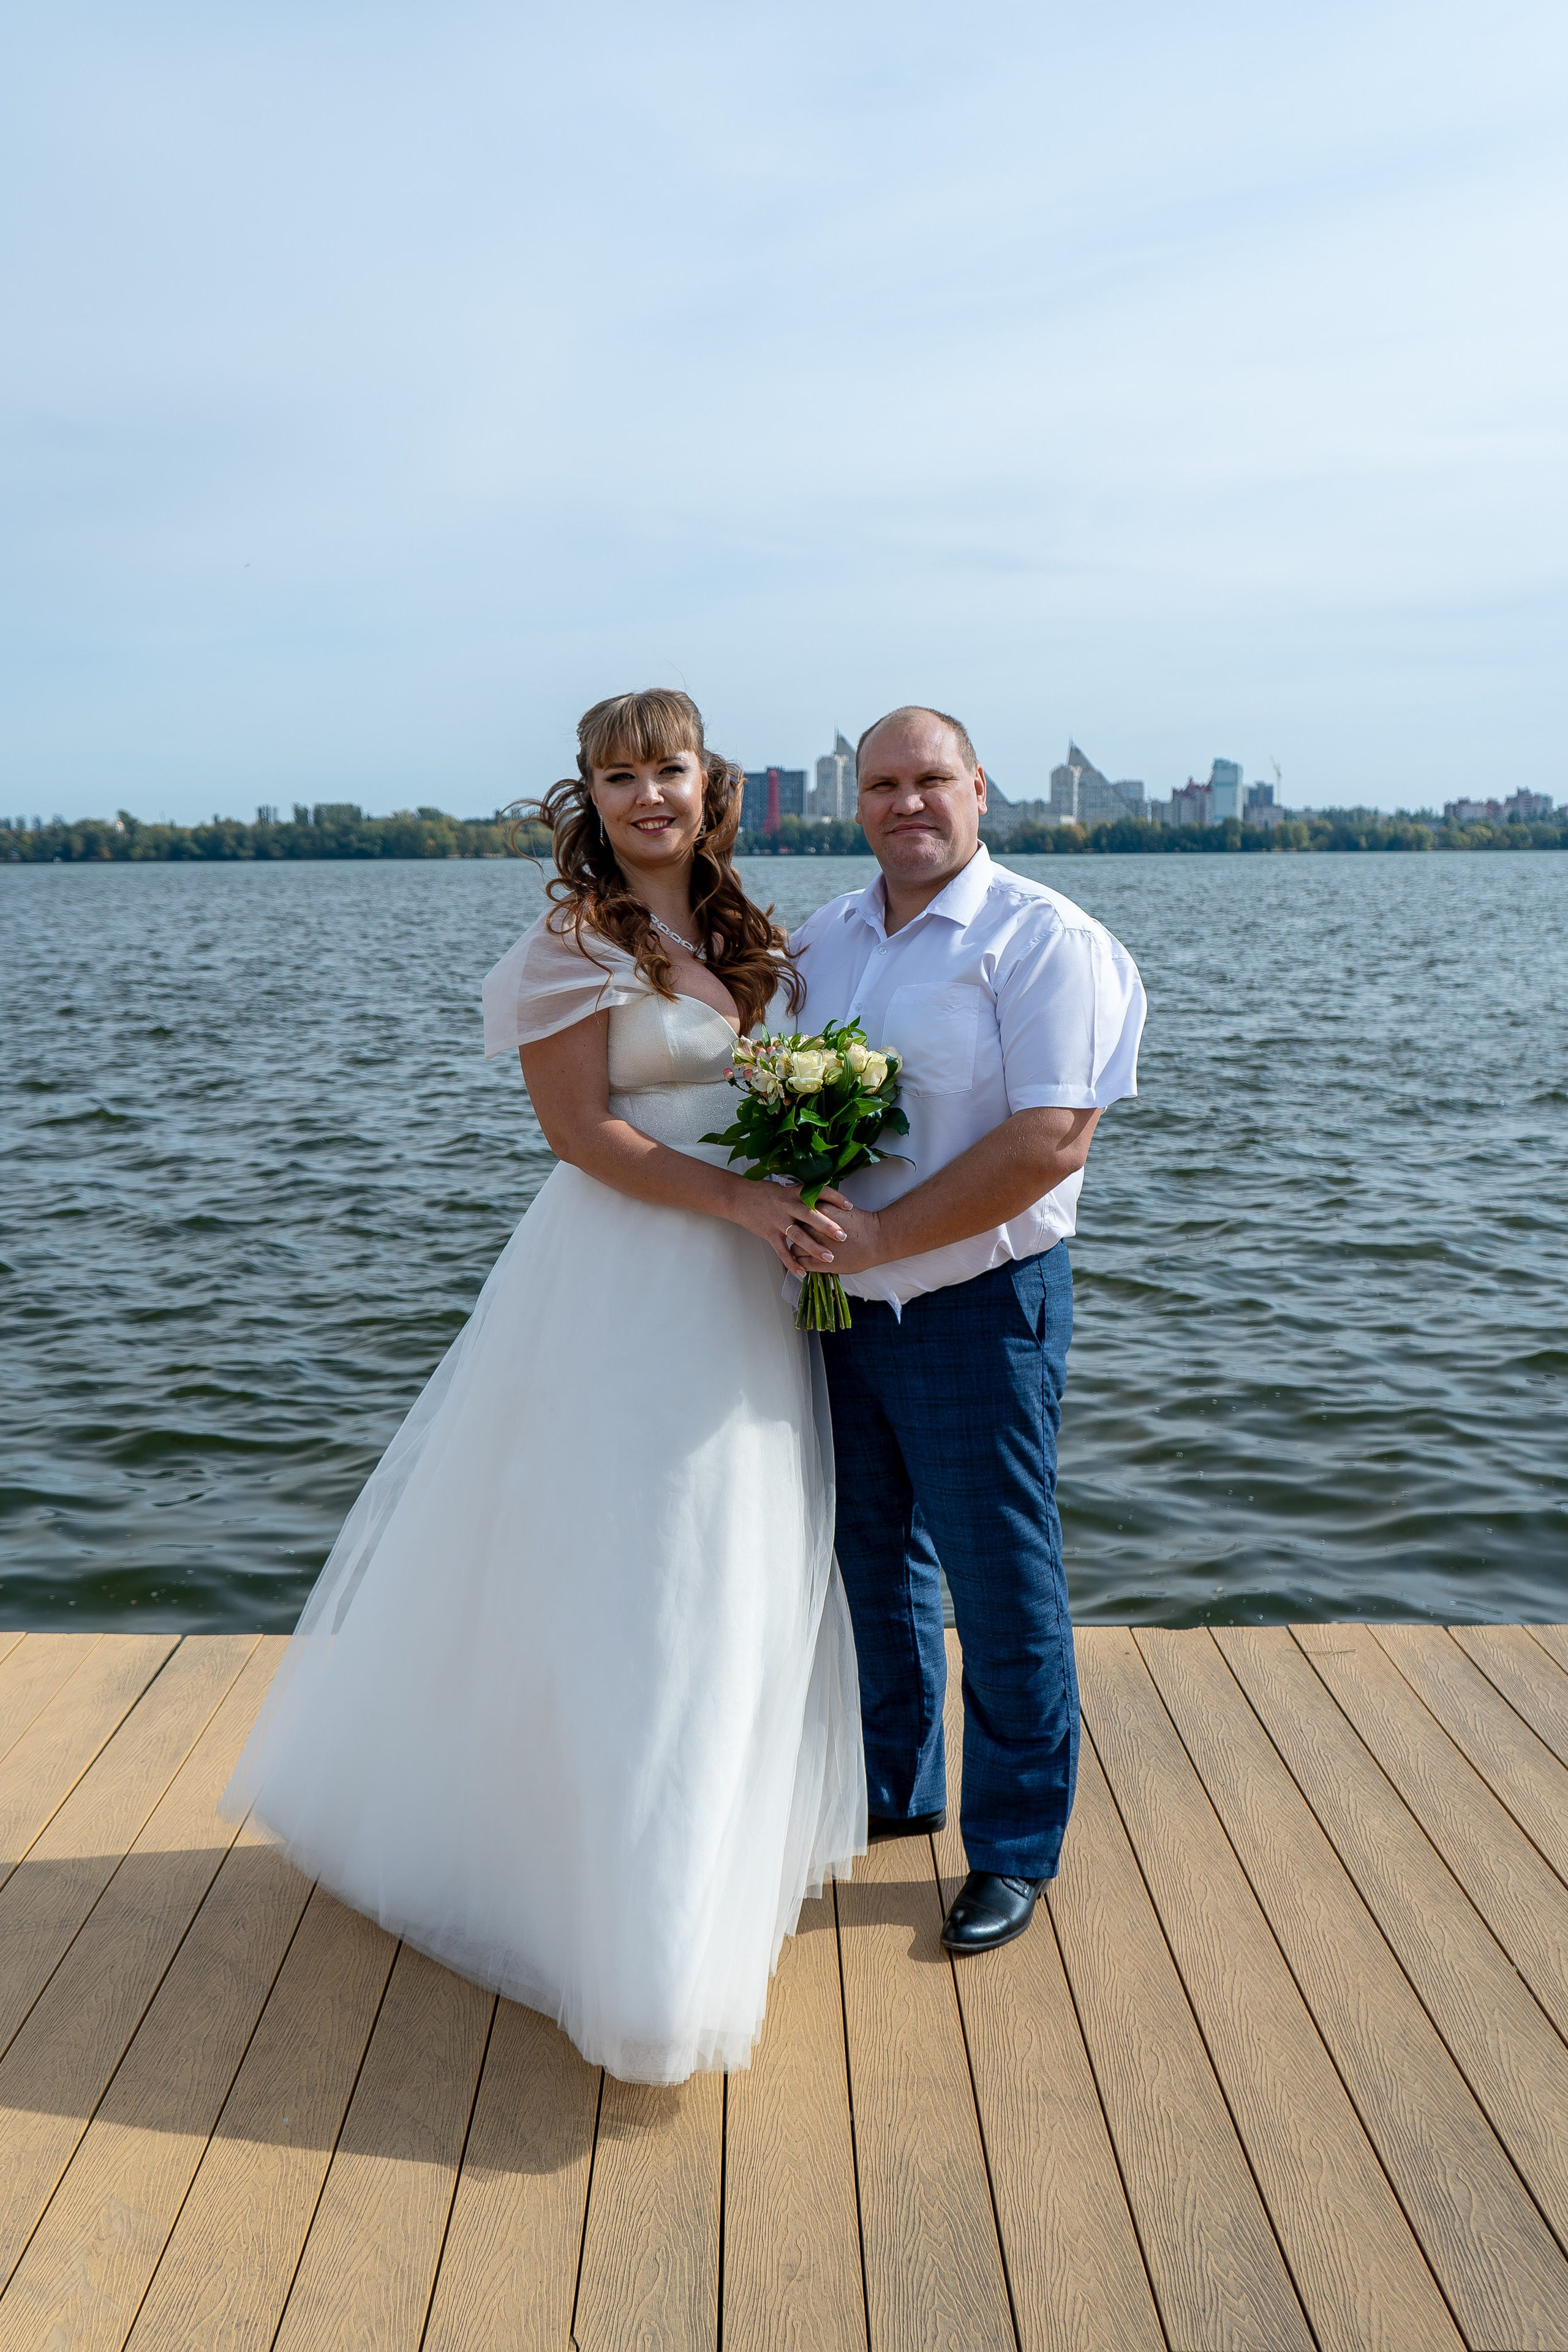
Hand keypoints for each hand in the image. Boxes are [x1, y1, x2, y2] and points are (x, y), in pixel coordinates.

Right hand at [728, 1178, 847, 1273]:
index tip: (849, 1206)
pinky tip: (802, 1271)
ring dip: (814, 1247)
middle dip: (827, 1226)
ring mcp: (777, 1220)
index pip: (818, 1193)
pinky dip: (791, 1262)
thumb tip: (825, 1202)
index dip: (835, 1198)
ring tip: (829, 1257)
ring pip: (798, 1235)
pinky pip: (781, 1250)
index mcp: (794, 1192)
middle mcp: (787, 1205)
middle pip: (810, 1215)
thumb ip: (803, 1197)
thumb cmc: (765, 1193)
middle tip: (843, 1236)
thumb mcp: (786, 1190)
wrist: (738, 1197)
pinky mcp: (768, 1233)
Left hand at [801, 1197, 883, 1275]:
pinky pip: (802, 1263)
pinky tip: (806, 1263)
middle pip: (794, 1231)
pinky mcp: (821, 1262)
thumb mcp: (839, 1208)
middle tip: (802, 1237)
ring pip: (795, 1248)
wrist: (876, 1239)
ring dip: (798, 1250)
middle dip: (796, 1234)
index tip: (801, 1224)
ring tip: (804, 1251)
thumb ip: (823, 1209)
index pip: (797, 1216)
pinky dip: (801, 1264)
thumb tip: (811, 1211)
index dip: (799, 1221)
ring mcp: (816, 1245)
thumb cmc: (861, 1223)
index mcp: (818, 1212)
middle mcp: (814, 1228)